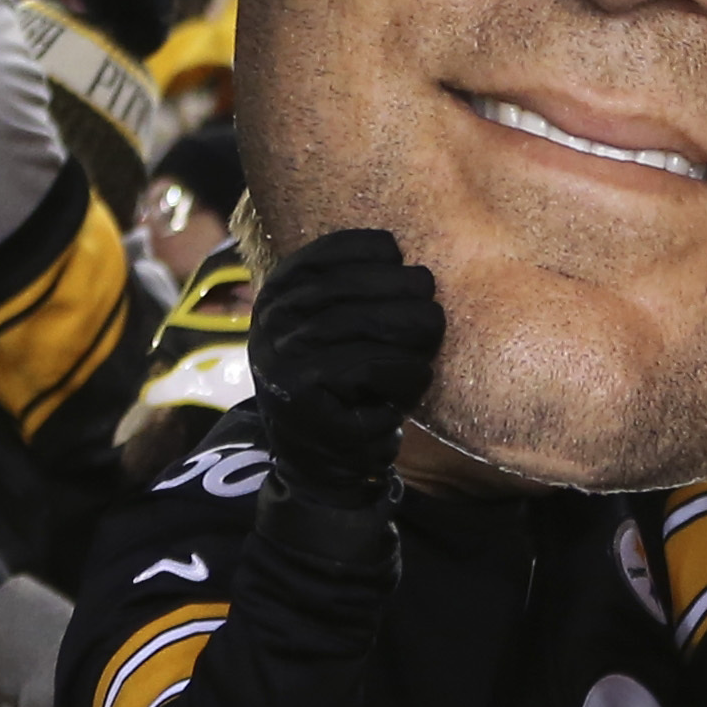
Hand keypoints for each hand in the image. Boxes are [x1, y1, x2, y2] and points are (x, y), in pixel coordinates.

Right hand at [250, 229, 444, 507]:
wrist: (319, 456)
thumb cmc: (346, 378)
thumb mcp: (340, 322)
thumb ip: (361, 285)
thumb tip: (411, 264)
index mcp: (281, 291)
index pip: (337, 251)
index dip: (381, 253)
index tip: (402, 264)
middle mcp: (274, 320)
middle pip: (361, 288)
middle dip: (411, 300)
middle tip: (432, 319)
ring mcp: (283, 357)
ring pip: (372, 326)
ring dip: (414, 340)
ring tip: (423, 353)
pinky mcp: (303, 397)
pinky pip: (377, 369)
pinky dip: (408, 375)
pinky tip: (410, 383)